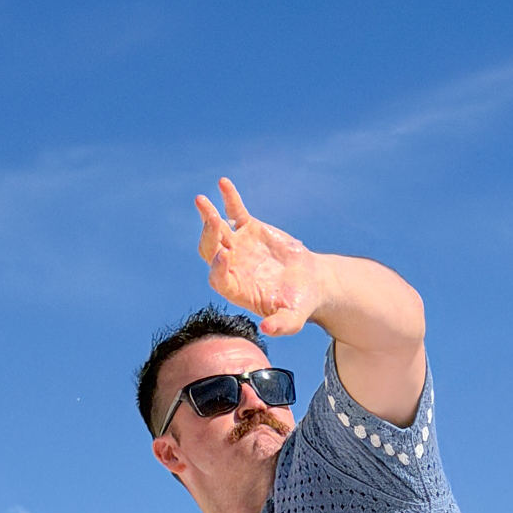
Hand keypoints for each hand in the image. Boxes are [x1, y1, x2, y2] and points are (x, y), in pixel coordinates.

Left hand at [196, 179, 326, 338]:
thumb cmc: (299, 304)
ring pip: (217, 229)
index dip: (218, 269)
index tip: (224, 257)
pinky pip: (234, 211)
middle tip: (212, 222)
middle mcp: (231, 267)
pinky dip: (228, 198)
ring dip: (208, 216)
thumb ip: (281, 325)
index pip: (219, 279)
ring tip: (202, 202)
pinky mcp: (248, 228)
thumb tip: (266, 328)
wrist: (309, 282)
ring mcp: (237, 246)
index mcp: (237, 290)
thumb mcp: (293, 319)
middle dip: (209, 237)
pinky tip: (223, 183)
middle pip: (211, 251)